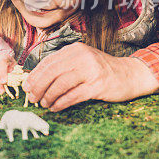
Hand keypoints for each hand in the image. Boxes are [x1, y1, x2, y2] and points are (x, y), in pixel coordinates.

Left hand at [24, 43, 158, 111]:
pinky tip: (55, 108)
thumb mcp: (82, 61)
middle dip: (38, 87)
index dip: (35, 75)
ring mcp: (91, 71)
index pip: (48, 62)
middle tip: (32, 98)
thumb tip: (37, 79)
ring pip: (60, 84)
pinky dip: (61, 103)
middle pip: (52, 73)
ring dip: (48, 96)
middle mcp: (82, 57)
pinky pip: (73, 96)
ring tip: (44, 104)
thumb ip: (63, 66)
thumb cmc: (102, 70)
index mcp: (75, 50)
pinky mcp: (98, 86)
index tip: (27, 86)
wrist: (131, 74)